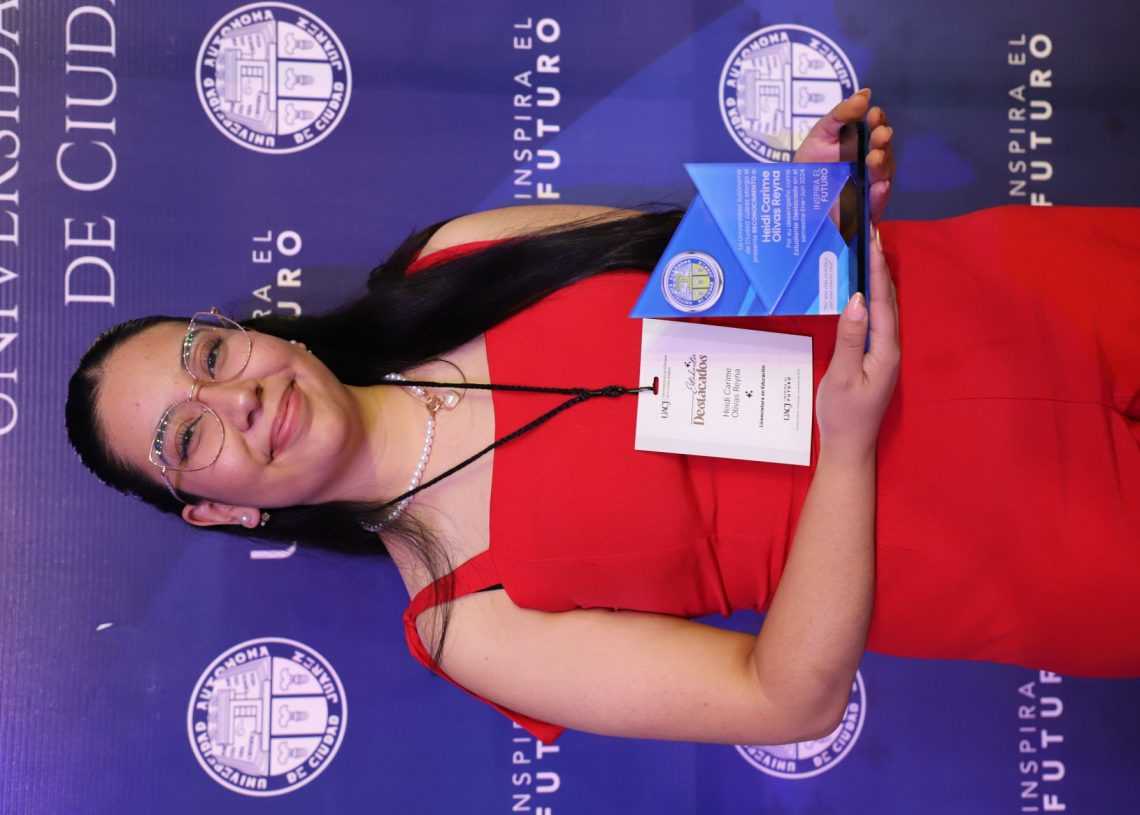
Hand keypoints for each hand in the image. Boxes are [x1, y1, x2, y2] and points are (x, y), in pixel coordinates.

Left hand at [794, 89, 894, 222]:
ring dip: (882, 166)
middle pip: (884, 154)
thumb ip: (841, 115)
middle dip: (883, 143)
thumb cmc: (808, 165)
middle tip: (879, 134)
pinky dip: (880, 196)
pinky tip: (879, 187)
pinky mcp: (863, 213)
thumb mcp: (820, 135)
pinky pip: (876, 205)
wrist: (789, 199)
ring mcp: (867, 190)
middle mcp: (869, 167)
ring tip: (874, 158)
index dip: (879, 122)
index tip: (874, 114)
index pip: (877, 131)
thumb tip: (865, 94)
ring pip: (883, 177)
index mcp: (862, 146)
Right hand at [814, 228, 898, 460]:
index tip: (872, 238)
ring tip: (869, 251)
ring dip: (878, 279)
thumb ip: (850, 337)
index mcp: (885, 348)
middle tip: (871, 233)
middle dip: (881, 265)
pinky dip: (872, 297)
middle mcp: (890, 347)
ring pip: (885, 307)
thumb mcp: (840, 376)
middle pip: (888, 298)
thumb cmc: (842, 414)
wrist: (849, 446)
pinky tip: (863, 288)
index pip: (882, 300)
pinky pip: (877, 318)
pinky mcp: (875, 357)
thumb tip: (856, 299)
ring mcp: (884, 353)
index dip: (877, 268)